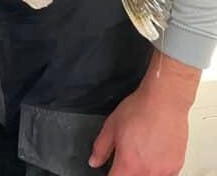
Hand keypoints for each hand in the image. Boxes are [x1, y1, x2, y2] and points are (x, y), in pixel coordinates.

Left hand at [89, 51, 199, 175]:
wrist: (164, 102)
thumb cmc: (139, 110)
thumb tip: (94, 161)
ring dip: (140, 173)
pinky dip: (156, 173)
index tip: (109, 170)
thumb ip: (100, 148)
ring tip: (138, 158)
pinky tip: (152, 161)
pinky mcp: (175, 167)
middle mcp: (147, 172)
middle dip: (125, 173)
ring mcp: (163, 172)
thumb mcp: (111, 126)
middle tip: (123, 161)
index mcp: (128, 163)